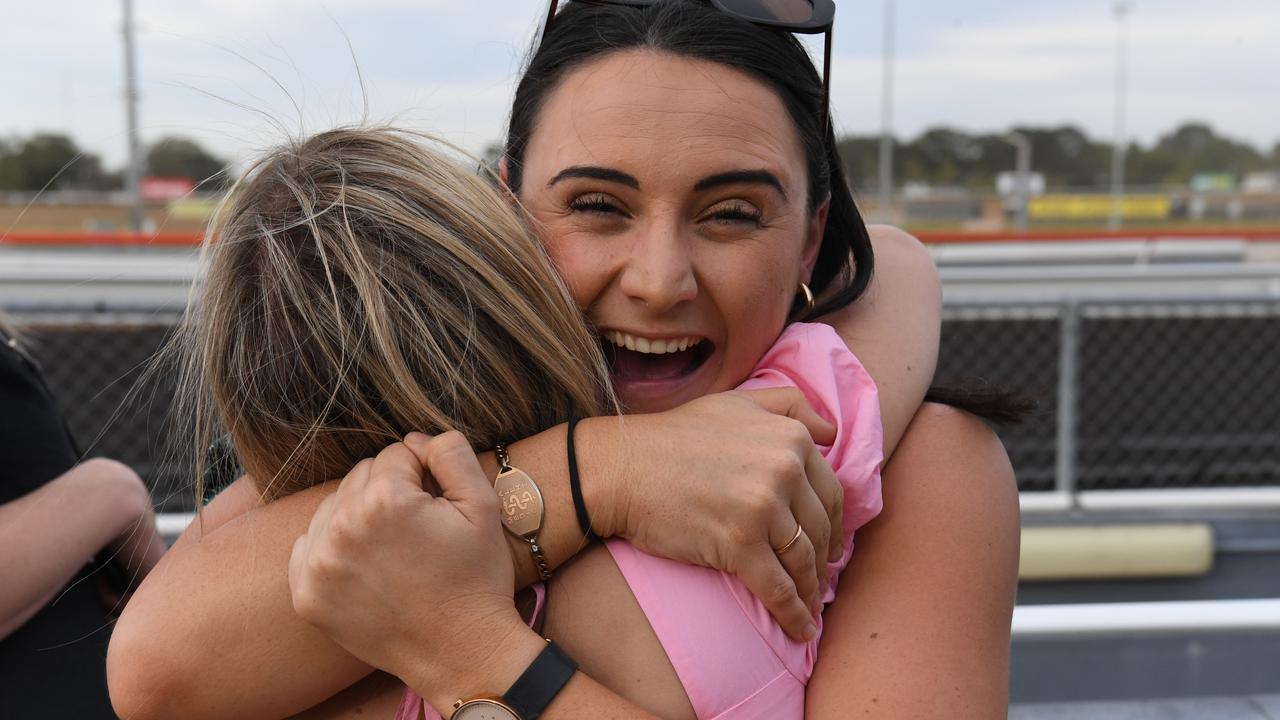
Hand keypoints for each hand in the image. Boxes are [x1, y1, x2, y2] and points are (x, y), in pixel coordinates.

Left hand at [287, 432, 542, 708]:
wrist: (461, 653)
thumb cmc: (476, 579)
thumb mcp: (483, 505)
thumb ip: (450, 452)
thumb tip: (413, 438)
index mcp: (386, 501)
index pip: (396, 455)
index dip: (424, 476)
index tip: (438, 508)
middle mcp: (342, 528)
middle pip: (361, 476)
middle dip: (390, 492)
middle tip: (418, 531)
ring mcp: (319, 565)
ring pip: (333, 507)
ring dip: (360, 517)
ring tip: (393, 549)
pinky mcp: (306, 595)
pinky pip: (309, 545)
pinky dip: (333, 547)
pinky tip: (365, 565)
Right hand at [590, 388, 843, 641]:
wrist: (621, 467)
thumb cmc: (674, 435)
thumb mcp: (737, 402)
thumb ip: (789, 405)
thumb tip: (831, 430)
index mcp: (789, 437)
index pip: (830, 491)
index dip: (834, 523)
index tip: (829, 542)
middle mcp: (784, 469)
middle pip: (820, 528)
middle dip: (824, 558)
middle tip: (821, 576)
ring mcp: (763, 508)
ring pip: (803, 561)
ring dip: (812, 590)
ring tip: (810, 605)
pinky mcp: (740, 544)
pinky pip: (780, 588)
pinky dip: (795, 613)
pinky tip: (802, 628)